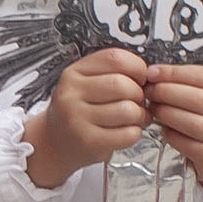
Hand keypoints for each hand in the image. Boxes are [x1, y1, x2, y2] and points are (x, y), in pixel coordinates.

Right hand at [24, 48, 148, 188]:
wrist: (54, 142)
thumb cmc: (76, 112)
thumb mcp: (84, 83)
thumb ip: (111, 73)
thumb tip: (147, 75)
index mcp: (74, 73)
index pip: (114, 59)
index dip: (136, 67)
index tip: (140, 77)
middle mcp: (72, 94)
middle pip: (122, 84)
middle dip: (139, 94)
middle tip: (137, 101)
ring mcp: (78, 118)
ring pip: (127, 110)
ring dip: (139, 115)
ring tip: (134, 117)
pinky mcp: (88, 141)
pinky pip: (127, 134)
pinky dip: (135, 132)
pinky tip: (127, 130)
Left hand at [145, 61, 202, 185]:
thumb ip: (184, 84)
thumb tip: (154, 74)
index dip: (175, 73)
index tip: (152, 73)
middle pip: (198, 98)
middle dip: (167, 92)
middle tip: (149, 92)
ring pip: (194, 123)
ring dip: (168, 114)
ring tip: (154, 110)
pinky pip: (191, 145)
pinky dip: (173, 136)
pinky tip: (164, 130)